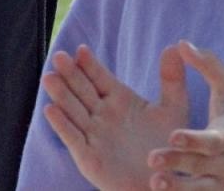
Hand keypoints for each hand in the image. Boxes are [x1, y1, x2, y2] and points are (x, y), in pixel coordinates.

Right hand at [42, 44, 188, 190]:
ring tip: (49, 77)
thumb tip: (174, 46)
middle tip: (59, 56)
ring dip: (60, 95)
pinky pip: (73, 138)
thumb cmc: (169, 146)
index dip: (90, 64)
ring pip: (73, 110)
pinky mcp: (88, 157)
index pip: (100, 77)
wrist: (164, 183)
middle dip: (70, 73)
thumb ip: (172, 79)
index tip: (81, 49)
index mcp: (119, 99)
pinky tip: (50, 110)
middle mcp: (102, 115)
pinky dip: (61, 125)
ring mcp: (93, 135)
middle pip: (82, 90)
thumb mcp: (174, 109)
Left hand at [146, 42, 223, 189]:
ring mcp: (215, 186)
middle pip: (197, 167)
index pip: (210, 141)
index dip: (193, 139)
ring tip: (154, 183)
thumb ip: (207, 65)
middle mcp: (220, 165)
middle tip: (152, 159)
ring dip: (175, 189)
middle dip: (177, 164)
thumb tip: (181, 43)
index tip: (173, 136)